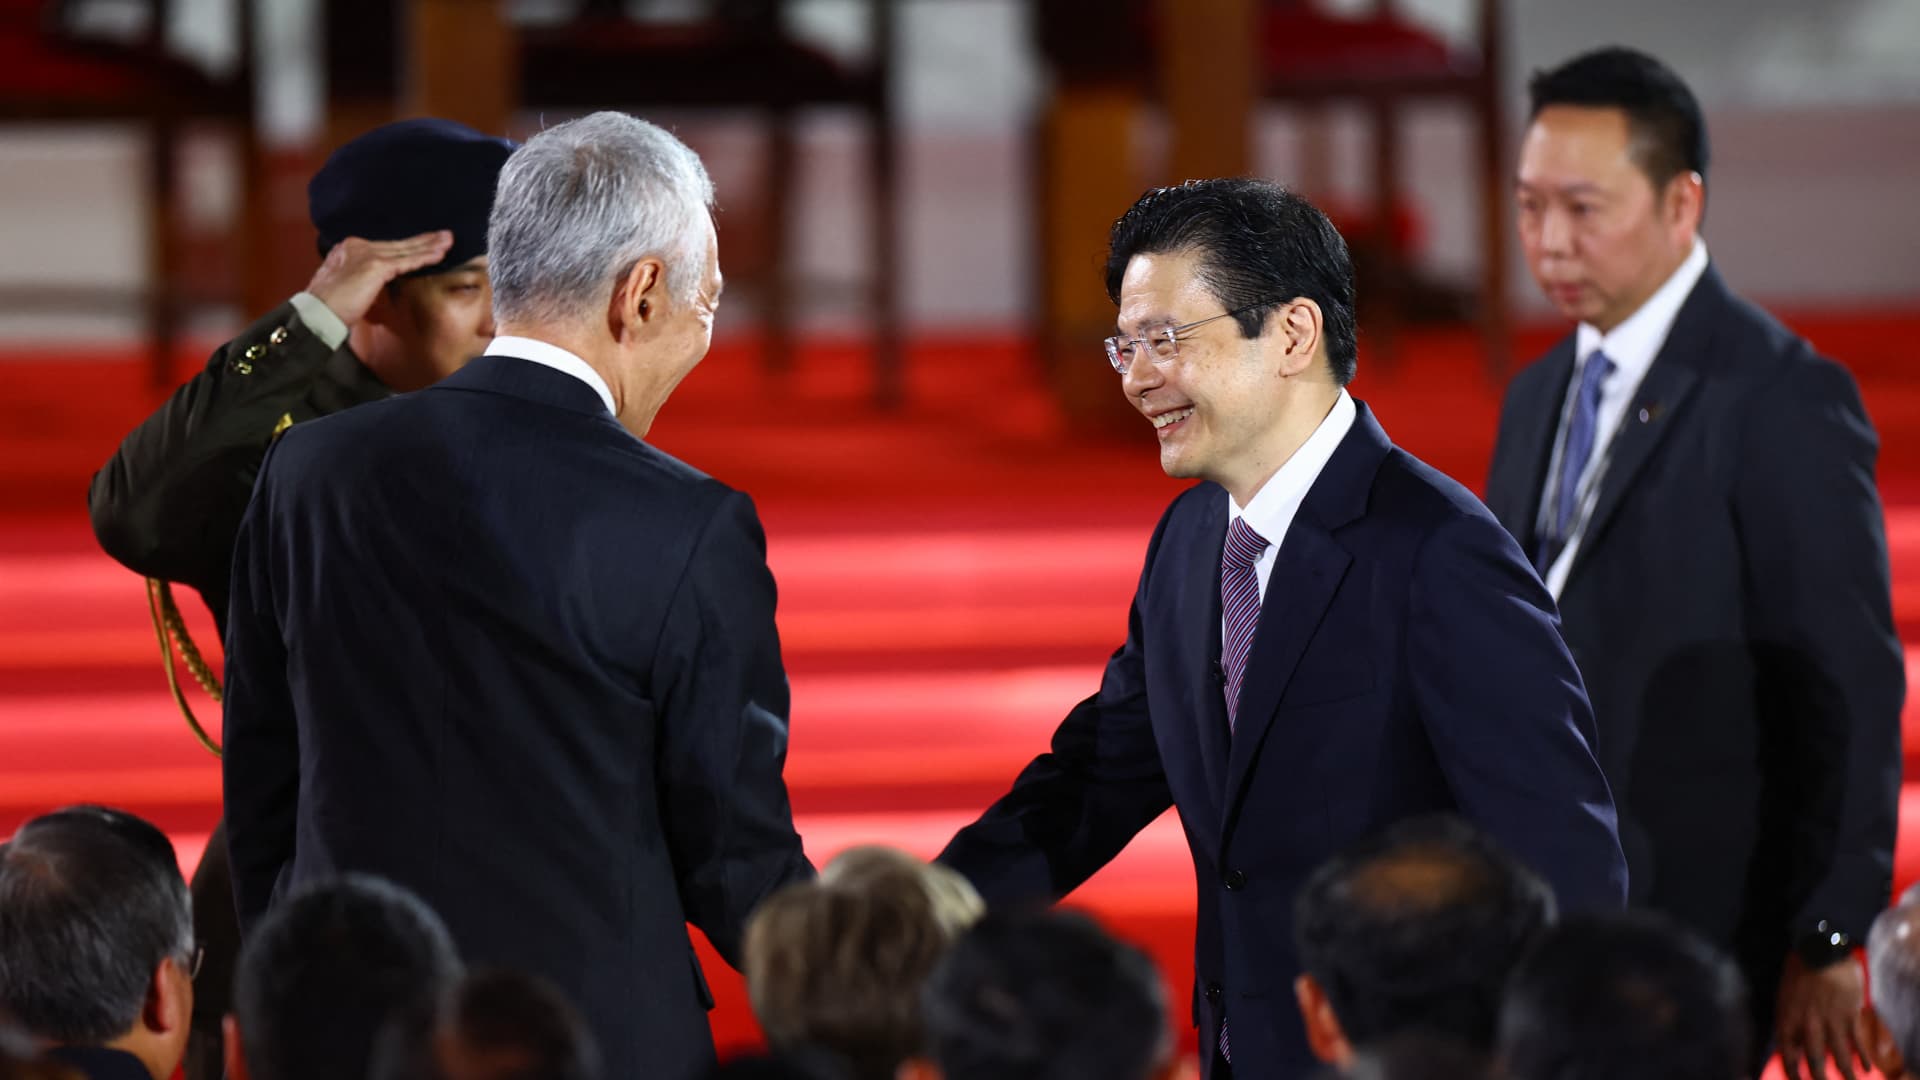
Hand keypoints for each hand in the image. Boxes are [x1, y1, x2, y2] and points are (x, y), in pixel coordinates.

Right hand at [304, 230, 453, 326]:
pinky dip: (424, 258)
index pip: (386, 247)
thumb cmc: (329, 307)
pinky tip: (439, 255)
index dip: (408, 246)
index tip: (426, 244)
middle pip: (398, 245)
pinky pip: (405, 261)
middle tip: (444, 236)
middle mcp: (357, 247)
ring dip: (430, 246)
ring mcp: (366, 255)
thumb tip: (378, 282)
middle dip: (423, 240)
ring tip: (448, 241)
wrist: (316, 314)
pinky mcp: (374, 266)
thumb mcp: (347, 285)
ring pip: (405, 250)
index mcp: (349, 250)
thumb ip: (364, 278)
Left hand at [1776, 952, 1869, 1079]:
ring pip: (1838, 1054)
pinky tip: (1865, 1067)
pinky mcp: (1849, 1015)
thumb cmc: (1799, 967)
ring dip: (1844, 1071)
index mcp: (1787, 1016)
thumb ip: (1789, 1014)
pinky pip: (1855, 1041)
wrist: (1821, 950)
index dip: (1791, 1068)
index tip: (1796, 1079)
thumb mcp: (1785, 992)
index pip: (1787, 1050)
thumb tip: (1790, 1034)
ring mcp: (1830, 1020)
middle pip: (1813, 1057)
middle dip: (1818, 1075)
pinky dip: (1861, 1056)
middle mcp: (1808, 1023)